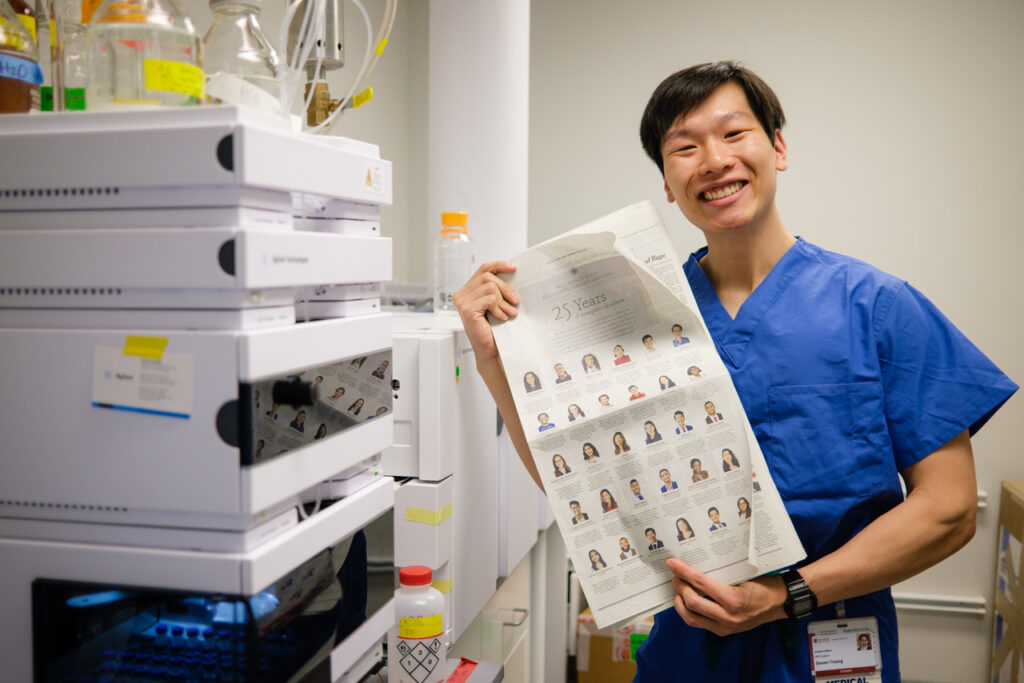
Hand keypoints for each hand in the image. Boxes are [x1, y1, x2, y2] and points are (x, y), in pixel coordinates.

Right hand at [452, 261, 519, 363]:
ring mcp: (462, 302)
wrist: (490, 350)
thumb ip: (496, 289)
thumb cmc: (492, 330)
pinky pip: (490, 298)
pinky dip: (499, 307)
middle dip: (505, 287)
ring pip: (490, 286)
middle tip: (516, 300)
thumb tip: (511, 274)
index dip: (498, 265)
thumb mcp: (495, 304)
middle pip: (487, 276)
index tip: (513, 268)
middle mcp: (460, 296)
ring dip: (503, 300)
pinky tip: (501, 318)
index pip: (482, 269)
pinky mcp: (468, 310)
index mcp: (466, 292)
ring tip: (509, 312)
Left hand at [666, 558, 787, 635]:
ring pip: (692, 618)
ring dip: (680, 603)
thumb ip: (722, 572)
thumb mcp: (744, 574)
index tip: (672, 563)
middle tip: (674, 576)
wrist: (781, 602)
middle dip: (679, 587)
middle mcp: (728, 616)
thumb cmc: (764, 583)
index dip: (683, 572)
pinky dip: (689, 612)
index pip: (701, 583)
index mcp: (734, 599)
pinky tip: (686, 601)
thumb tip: (696, 562)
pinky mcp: (724, 632)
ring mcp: (726, 627)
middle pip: (692, 602)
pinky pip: (700, 623)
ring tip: (678, 590)